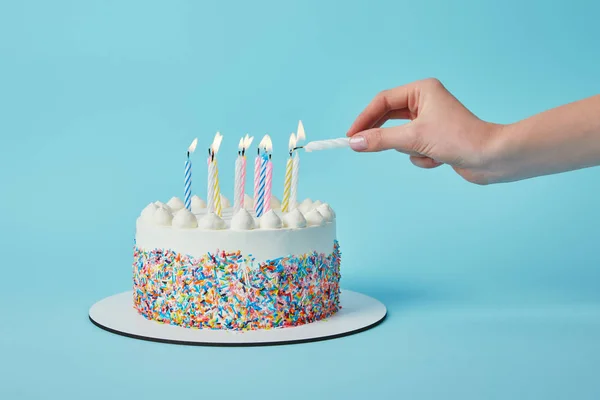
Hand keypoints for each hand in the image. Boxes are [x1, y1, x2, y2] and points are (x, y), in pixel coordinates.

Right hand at [346, 78, 500, 184]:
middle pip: (389, 119)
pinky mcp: (436, 139)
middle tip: (362, 147)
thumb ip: (380, 140)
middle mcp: (425, 102)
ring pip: (401, 137)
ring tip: (426, 152)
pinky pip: (414, 149)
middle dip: (386, 136)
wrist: (491, 158)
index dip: (364, 118)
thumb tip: (354, 143)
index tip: (351, 136)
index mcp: (421, 90)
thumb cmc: (457, 139)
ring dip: (411, 149)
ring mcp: (431, 121)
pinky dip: (422, 157)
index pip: (383, 101)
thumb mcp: (413, 138)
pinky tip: (439, 160)